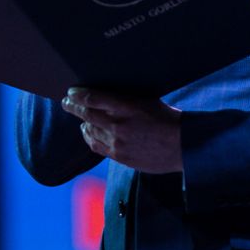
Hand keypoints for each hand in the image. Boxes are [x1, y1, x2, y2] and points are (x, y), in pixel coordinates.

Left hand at [61, 87, 183, 173]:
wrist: (183, 146)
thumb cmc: (168, 120)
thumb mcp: (148, 100)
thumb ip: (126, 98)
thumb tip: (107, 94)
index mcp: (126, 106)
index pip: (92, 98)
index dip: (77, 95)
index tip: (70, 92)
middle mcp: (118, 124)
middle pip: (85, 114)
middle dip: (72, 107)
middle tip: (66, 102)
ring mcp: (117, 142)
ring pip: (89, 131)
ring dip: (83, 123)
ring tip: (81, 119)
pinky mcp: (119, 156)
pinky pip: (96, 146)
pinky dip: (90, 138)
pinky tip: (90, 133)